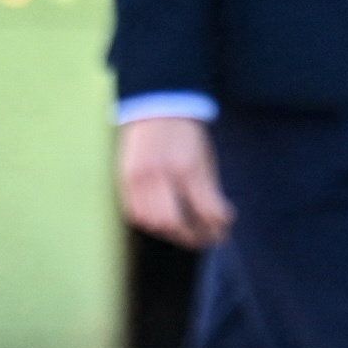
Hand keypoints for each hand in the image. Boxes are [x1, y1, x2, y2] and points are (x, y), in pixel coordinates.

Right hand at [118, 116, 233, 247]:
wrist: (157, 109)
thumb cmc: (187, 137)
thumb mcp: (205, 159)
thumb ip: (210, 191)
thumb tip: (220, 222)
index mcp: (188, 167)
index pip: (205, 209)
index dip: (217, 228)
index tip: (224, 233)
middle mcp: (161, 174)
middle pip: (174, 222)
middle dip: (191, 237)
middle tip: (204, 239)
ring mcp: (139, 178)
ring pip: (152, 222)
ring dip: (170, 232)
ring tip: (185, 231)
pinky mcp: (124, 180)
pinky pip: (135, 213)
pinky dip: (150, 222)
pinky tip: (163, 221)